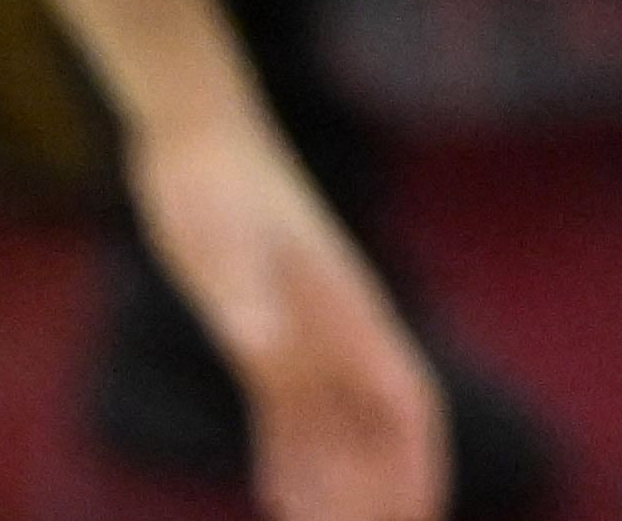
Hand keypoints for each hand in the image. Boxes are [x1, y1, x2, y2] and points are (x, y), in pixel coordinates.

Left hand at [126, 106, 449, 520]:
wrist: (197, 138)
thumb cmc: (218, 182)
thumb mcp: (226, 239)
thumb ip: (247, 295)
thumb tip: (264, 350)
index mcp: (348, 314)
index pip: (406, 405)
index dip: (420, 465)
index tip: (423, 517)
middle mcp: (335, 333)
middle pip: (375, 432)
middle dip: (382, 495)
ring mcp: (300, 334)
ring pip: (332, 432)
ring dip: (338, 490)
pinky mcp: (259, 331)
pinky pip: (284, 415)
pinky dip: (288, 462)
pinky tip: (278, 498)